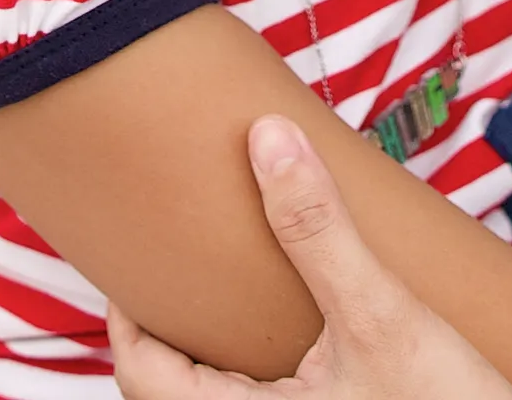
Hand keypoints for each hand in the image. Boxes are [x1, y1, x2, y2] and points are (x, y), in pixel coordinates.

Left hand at [110, 118, 511, 399]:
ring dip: (217, 357)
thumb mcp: (384, 315)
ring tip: (231, 292)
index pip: (141, 375)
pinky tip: (297, 334)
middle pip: (175, 392)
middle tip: (178, 263)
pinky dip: (263, 375)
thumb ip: (319, 231)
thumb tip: (266, 137)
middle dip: (171, 333)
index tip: (133, 257)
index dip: (127, 315)